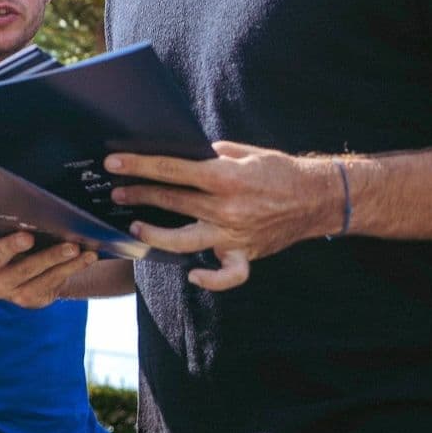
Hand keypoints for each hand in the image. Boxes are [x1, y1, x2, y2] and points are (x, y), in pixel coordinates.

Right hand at [0, 204, 95, 308]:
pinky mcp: (27, 300)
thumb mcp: (6, 230)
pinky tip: (85, 258)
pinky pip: (49, 284)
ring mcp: (4, 290)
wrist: (39, 274)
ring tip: (74, 247)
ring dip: (53, 259)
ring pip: (29, 274)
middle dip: (11, 248)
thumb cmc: (18, 242)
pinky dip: (70, 269)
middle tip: (28, 237)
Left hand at [109, 142, 338, 290]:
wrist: (317, 198)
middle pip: (172, 202)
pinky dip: (210, 279)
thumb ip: (209, 154)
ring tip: (136, 226)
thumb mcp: (243, 152)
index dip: (139, 166)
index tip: (114, 164)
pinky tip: (192, 274)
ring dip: (156, 234)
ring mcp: (235, 235)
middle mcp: (228, 208)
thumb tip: (176, 154)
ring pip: (186, 241)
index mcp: (226, 177)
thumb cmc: (278, 171)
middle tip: (117, 192)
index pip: (172, 170)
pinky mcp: (246, 254)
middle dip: (139, 195)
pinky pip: (227, 275)